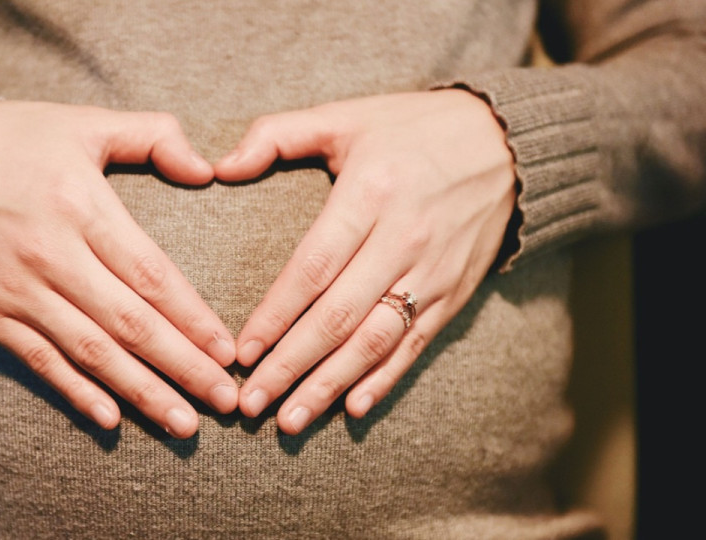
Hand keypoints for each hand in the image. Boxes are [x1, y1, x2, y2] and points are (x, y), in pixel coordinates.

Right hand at [0, 101, 237, 437]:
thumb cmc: (14, 140)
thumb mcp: (85, 122)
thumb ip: (153, 136)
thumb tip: (206, 169)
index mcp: (81, 205)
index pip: (151, 275)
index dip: (194, 318)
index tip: (228, 352)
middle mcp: (50, 254)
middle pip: (130, 324)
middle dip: (183, 367)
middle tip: (225, 402)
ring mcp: (16, 290)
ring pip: (91, 353)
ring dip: (141, 392)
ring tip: (184, 423)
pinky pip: (40, 362)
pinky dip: (76, 393)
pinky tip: (112, 420)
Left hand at [215, 90, 515, 434]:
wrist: (506, 142)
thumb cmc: (411, 129)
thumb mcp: (345, 116)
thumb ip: (277, 135)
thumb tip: (219, 167)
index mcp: (370, 194)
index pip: (313, 267)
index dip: (275, 315)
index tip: (241, 352)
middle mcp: (403, 239)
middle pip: (338, 316)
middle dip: (290, 365)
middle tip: (251, 403)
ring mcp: (433, 271)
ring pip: (375, 341)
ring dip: (330, 385)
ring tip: (290, 421)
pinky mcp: (455, 292)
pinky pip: (416, 344)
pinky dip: (385, 380)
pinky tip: (352, 408)